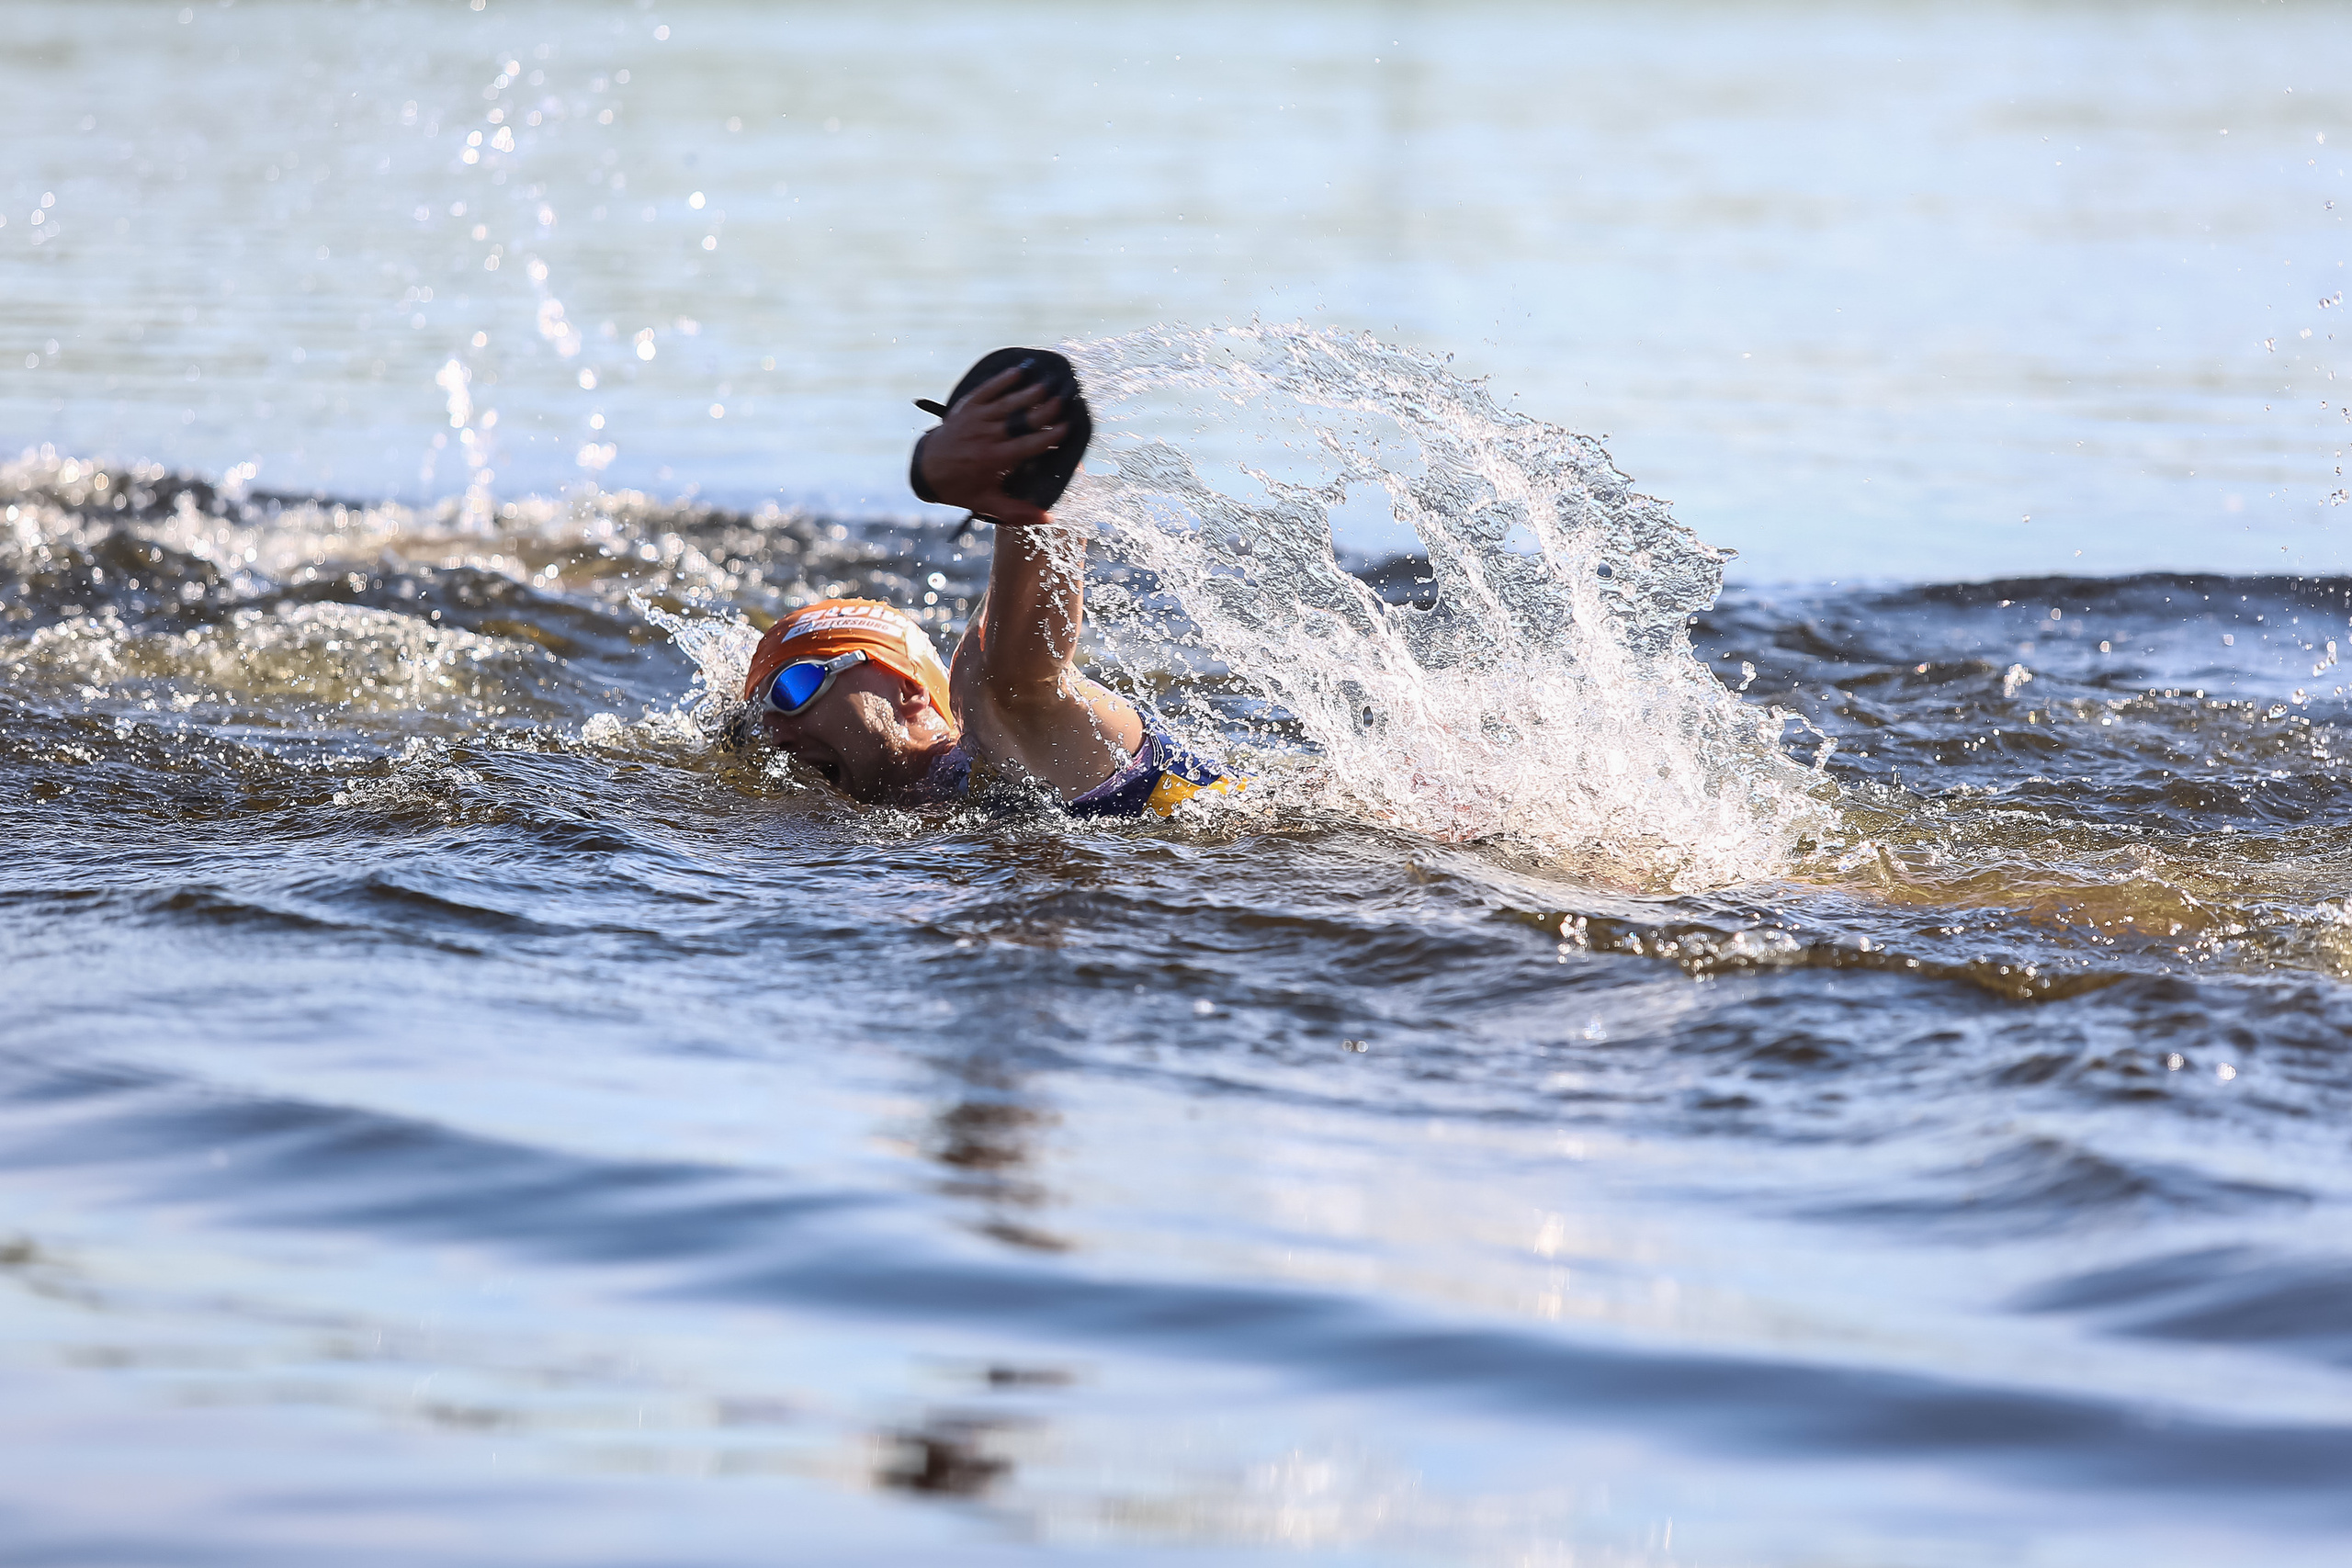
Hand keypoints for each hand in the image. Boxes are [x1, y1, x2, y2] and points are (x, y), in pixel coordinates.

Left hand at [914, 366, 1068, 526]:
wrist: (926, 469)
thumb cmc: (961, 487)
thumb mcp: (987, 503)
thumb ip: (1018, 511)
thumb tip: (1048, 518)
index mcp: (994, 459)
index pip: (1027, 445)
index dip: (1049, 437)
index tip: (1067, 429)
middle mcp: (986, 436)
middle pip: (1020, 420)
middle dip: (1043, 410)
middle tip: (1063, 401)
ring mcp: (976, 418)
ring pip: (1006, 403)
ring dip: (1028, 393)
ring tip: (1047, 384)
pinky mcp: (967, 406)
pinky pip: (987, 389)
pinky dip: (1003, 380)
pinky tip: (1019, 371)